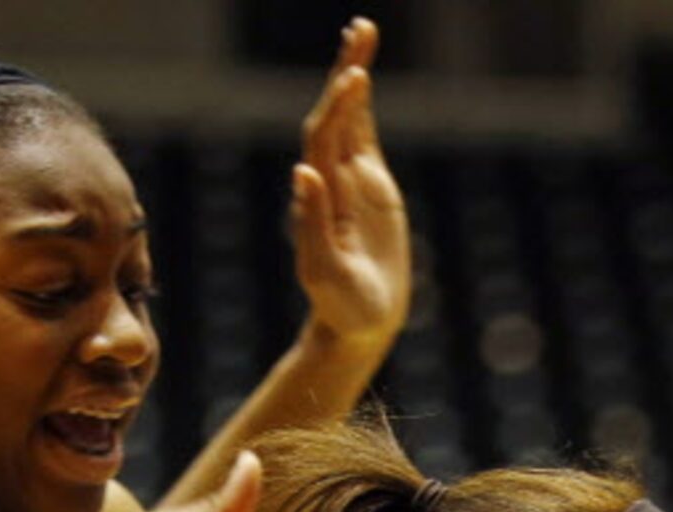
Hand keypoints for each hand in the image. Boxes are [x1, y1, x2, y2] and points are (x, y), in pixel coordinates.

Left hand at [290, 19, 410, 349]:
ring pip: (350, 117)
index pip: (326, 139)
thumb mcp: (325, 270)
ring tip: (361, 32)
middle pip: (335, 114)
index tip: (356, 77)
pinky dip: (362, 104)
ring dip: (353, 74)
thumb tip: (303, 172)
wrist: (357, 322)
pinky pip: (363, 134)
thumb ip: (314, 222)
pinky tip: (362, 74)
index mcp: (320, 195)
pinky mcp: (369, 186)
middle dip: (346, 71)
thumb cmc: (341, 304)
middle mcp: (330, 178)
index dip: (340, 108)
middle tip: (359, 28)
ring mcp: (350, 179)